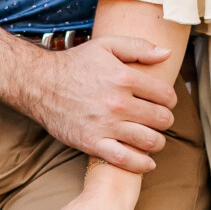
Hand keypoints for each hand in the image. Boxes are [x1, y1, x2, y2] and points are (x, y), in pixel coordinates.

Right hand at [19, 35, 176, 170]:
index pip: (166, 95)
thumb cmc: (76, 64)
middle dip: (166, 121)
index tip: (165, 102)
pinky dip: (142, 164)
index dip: (170, 100)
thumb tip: (167, 53)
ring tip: (154, 138)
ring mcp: (105, 125)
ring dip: (158, 142)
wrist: (40, 84)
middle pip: (161, 119)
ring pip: (148, 141)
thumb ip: (139, 47)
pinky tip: (147, 161)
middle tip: (160, 120)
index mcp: (124, 77)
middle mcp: (117, 103)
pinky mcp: (92, 143)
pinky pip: (125, 160)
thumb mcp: (106, 45)